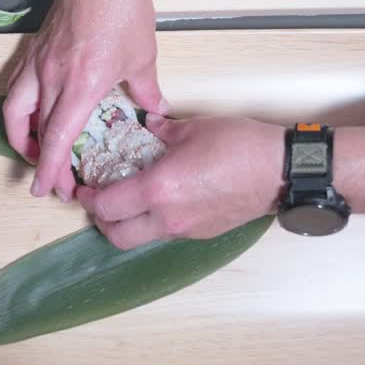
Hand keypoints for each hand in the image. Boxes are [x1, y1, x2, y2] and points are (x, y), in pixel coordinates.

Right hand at [3, 0, 165, 201]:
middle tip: (48, 180)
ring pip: (14, 109)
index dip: (50, 169)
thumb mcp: (142, 58)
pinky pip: (17, 87)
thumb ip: (147, 91)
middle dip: (38, 162)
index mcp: (81, 85)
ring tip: (32, 150)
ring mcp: (38, 62)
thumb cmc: (124, 9)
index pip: (57, 138)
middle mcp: (52, 77)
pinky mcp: (34, 48)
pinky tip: (31, 113)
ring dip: (20, 135)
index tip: (49, 190)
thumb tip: (156, 111)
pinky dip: (20, 107)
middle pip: (33, 131)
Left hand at [76, 114, 285, 248]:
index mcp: (158, 189)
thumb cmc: (242, 147)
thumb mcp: (193, 128)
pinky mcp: (202, 233)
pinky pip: (166, 234)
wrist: (280, 171)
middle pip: (117, 235)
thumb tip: (146, 126)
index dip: (88, 197)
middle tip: (98, 199)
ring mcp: (186, 230)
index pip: (106, 205)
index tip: (84, 186)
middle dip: (101, 220)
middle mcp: (168, 217)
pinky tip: (162, 200)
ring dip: (127, 224)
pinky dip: (153, 223)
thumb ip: (160, 130)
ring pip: (141, 239)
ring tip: (128, 200)